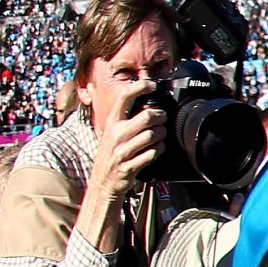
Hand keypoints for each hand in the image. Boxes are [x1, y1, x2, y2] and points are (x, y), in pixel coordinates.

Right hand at [87, 77, 166, 204]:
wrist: (103, 181)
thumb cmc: (112, 153)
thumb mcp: (113, 132)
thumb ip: (126, 119)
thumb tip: (148, 104)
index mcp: (112, 122)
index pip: (124, 96)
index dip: (140, 86)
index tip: (152, 85)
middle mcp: (115, 134)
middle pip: (147, 116)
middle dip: (161, 116)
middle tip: (163, 118)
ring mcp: (122, 150)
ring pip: (153, 135)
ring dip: (162, 135)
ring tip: (161, 136)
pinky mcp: (129, 165)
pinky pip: (153, 153)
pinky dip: (159, 150)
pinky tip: (157, 149)